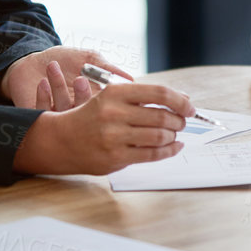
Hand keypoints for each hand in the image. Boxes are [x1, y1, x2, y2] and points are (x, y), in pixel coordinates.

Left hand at [1, 47, 133, 109]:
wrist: (33, 61)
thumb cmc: (63, 59)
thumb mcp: (88, 58)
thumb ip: (107, 68)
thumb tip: (131, 80)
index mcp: (92, 101)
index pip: (105, 108)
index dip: (108, 102)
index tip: (108, 88)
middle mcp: (77, 112)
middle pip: (85, 116)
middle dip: (83, 97)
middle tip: (80, 78)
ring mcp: (58, 117)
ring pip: (63, 112)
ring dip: (59, 88)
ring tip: (53, 67)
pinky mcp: (38, 118)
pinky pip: (42, 114)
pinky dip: (43, 97)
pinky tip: (43, 82)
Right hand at [12, 82, 194, 175]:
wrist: (61, 140)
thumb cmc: (93, 117)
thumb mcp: (113, 98)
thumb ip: (145, 97)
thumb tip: (183, 99)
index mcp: (115, 93)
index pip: (159, 93)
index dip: (180, 100)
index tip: (189, 107)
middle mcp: (114, 113)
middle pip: (162, 115)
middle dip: (179, 120)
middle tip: (182, 122)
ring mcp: (114, 136)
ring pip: (159, 135)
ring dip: (173, 136)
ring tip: (173, 134)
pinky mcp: (115, 157)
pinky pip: (151, 154)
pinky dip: (169, 151)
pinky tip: (174, 147)